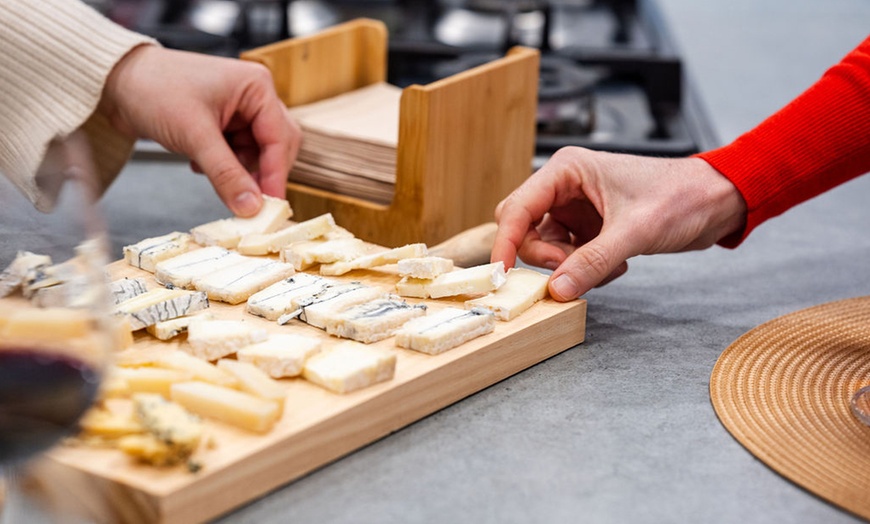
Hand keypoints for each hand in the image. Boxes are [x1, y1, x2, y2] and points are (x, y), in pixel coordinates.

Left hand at [99, 45, 300, 215]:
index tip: (271, 206)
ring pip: (254, 154)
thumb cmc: (153, 89)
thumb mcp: (194, 135)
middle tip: (251, 202)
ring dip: (236, 170)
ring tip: (208, 171)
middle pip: (274, 146)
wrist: (114, 81)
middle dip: (260, 173)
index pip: (279, 138)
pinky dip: (223, 167)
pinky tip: (198, 163)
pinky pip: (236, 154)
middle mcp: (253, 97)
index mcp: (256, 87)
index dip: (275, 174)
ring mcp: (238, 111)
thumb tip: (251, 207)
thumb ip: (226, 174)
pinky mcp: (222, 124)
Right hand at [491, 147, 746, 300]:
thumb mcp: (636, 232)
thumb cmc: (681, 197)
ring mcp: (574, 208)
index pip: (516, 208)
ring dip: (567, 267)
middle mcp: (564, 187)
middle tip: (571, 273)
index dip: (505, 242)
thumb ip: (593, 262)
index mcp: (566, 170)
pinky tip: (616, 266)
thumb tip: (557, 290)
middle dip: (542, 257)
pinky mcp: (587, 227)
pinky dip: (583, 269)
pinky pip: (566, 257)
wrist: (717, 201)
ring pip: (543, 246)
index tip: (501, 275)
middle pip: (522, 228)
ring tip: (607, 268)